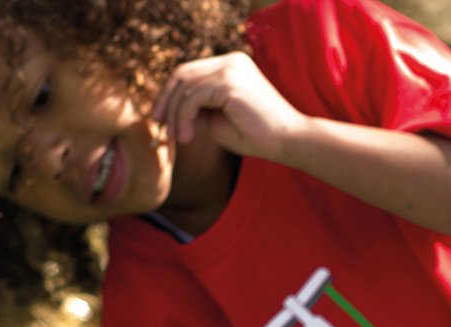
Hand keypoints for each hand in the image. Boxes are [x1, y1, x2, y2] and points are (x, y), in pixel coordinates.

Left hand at [154, 52, 305, 160]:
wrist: (290, 141)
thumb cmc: (260, 137)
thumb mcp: (220, 121)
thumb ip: (198, 111)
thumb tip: (171, 113)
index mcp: (231, 66)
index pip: (191, 72)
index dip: (171, 94)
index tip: (162, 118)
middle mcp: (230, 61)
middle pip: (183, 73)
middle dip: (166, 100)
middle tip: (159, 126)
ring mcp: (230, 69)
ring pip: (185, 85)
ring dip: (175, 113)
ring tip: (178, 138)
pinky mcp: (229, 83)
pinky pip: (193, 97)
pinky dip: (183, 117)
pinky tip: (187, 136)